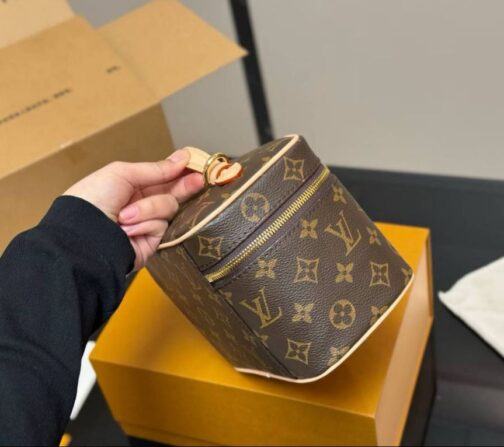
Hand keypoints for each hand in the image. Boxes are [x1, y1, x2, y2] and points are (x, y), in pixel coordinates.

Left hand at [64, 150, 203, 269]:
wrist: (83, 236)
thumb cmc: (94, 199)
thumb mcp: (122, 174)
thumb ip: (155, 169)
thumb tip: (183, 158)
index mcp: (132, 186)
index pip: (161, 176)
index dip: (177, 170)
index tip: (193, 163)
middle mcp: (142, 204)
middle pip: (172, 193)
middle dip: (184, 186)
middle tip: (199, 180)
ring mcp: (148, 224)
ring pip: (168, 208)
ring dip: (147, 209)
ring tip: (124, 216)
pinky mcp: (151, 242)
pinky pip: (161, 227)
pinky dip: (144, 225)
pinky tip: (127, 229)